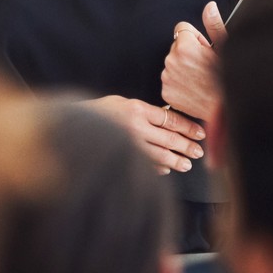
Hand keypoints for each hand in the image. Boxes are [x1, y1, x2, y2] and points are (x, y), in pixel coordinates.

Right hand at [86, 95, 205, 174]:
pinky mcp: (122, 157)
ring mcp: (128, 144)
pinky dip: (158, 168)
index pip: (171, 119)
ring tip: (186, 164)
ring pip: (160, 155)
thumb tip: (170, 123)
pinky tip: (166, 169)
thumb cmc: (100, 113)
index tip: (199, 133)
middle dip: (187, 147)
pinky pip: (145, 164)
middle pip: (169, 139)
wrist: (73, 126)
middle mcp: (134, 127)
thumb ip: (145, 112)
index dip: (188, 127)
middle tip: (198, 152)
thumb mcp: (122, 103)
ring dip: (176, 161)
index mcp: (136, 109)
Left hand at [159, 0, 227, 123]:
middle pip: (177, 47)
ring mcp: (167, 78)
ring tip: (201, 79)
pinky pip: (170, 81)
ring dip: (184, 68)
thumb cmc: (228, 79)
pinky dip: (180, 84)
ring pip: (173, 64)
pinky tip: (194, 89)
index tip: (204, 49)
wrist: (224, 109)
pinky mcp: (166, 93)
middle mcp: (171, 60)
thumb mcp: (225, 48)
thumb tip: (209, 7)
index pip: (182, 29)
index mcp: (185, 46)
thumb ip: (214, 25)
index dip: (196, 38)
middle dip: (188, 53)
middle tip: (205, 67)